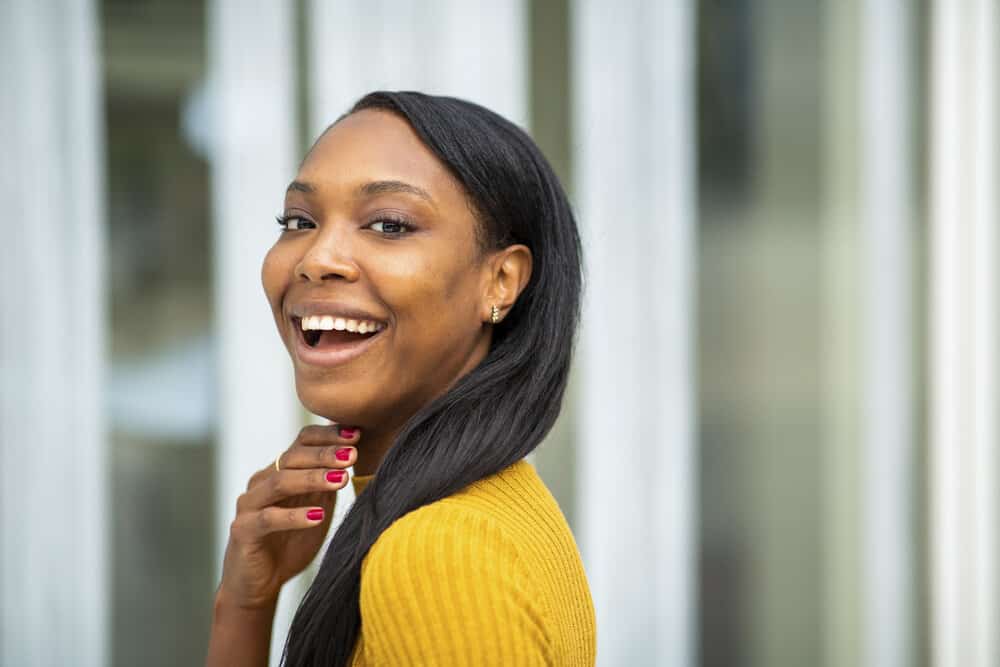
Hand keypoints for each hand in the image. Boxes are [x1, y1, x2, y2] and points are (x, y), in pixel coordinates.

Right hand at [216, 423, 359, 609]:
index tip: (356, 434)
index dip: (328, 435)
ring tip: (340, 479)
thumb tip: (359, 455)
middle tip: (352, 455)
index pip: (302, 442)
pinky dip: (294, 515)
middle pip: (292, 457)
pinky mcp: (242, 530)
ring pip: (280, 483)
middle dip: (325, 455)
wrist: (259, 584)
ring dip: (312, 479)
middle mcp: (262, 482)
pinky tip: (318, 515)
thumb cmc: (291, 541)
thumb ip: (330, 483)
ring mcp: (249, 505)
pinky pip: (268, 518)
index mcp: (279, 471)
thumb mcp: (317, 506)